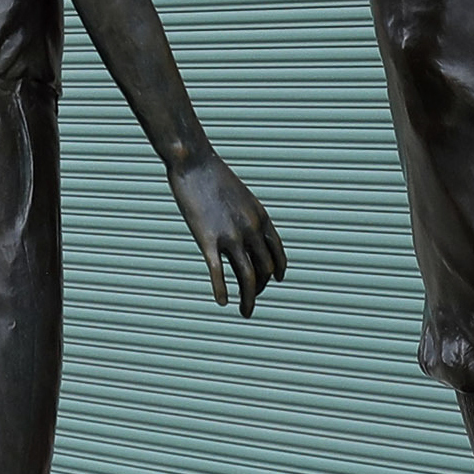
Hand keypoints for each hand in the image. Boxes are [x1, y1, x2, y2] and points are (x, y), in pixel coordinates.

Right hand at [171, 159, 286, 317]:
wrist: (195, 161)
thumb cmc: (214, 176)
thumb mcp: (240, 196)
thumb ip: (246, 216)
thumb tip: (246, 233)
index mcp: (262, 218)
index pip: (278, 254)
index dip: (277, 271)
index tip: (274, 281)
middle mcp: (251, 229)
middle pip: (265, 270)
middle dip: (259, 288)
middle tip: (250, 298)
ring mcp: (231, 235)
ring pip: (247, 277)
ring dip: (249, 299)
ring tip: (245, 312)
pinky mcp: (208, 239)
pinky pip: (218, 272)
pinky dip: (222, 290)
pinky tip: (222, 301)